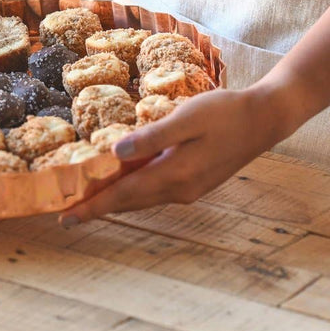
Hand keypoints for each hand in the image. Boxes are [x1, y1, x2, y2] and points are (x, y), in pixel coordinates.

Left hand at [59, 85, 298, 224]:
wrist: (264, 120)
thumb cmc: (224, 112)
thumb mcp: (186, 118)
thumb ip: (152, 137)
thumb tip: (115, 153)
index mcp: (174, 174)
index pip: (123, 196)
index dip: (93, 206)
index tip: (65, 218)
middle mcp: (180, 189)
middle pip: (129, 203)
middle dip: (97, 208)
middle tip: (66, 215)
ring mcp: (189, 189)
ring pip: (142, 200)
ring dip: (114, 202)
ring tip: (87, 203)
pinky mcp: (195, 183)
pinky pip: (155, 193)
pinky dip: (133, 193)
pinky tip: (123, 185)